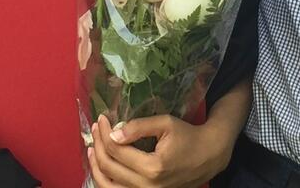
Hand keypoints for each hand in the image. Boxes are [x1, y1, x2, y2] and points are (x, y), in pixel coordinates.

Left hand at [88, 114, 230, 187]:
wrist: (207, 156)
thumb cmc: (188, 136)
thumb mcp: (166, 124)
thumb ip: (139, 127)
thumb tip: (113, 133)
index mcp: (152, 167)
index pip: (117, 150)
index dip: (105, 132)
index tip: (102, 118)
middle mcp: (146, 186)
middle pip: (109, 167)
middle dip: (98, 144)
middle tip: (96, 128)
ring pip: (107, 186)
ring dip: (95, 166)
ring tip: (92, 148)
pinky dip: (105, 179)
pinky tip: (101, 166)